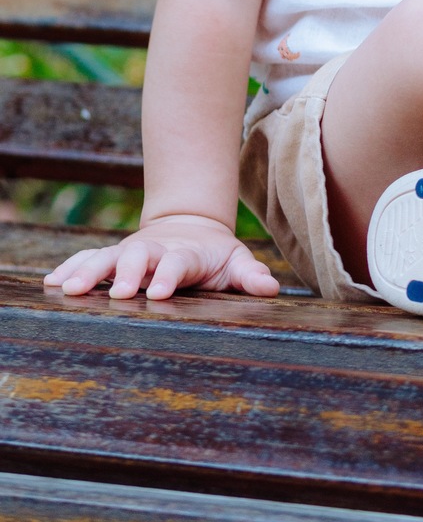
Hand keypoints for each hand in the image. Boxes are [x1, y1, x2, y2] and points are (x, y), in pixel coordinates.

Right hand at [43, 213, 280, 301]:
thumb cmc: (216, 256)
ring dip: (88, 272)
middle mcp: (153, 251)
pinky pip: (88, 259)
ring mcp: (131, 252)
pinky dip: (70, 267)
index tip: (157, 293)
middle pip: (136, 257)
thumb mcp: (236, 262)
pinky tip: (51, 282)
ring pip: (106, 258)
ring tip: (67, 289)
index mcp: (185, 254)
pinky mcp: (114, 258)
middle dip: (125, 274)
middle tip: (116, 294)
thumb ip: (250, 276)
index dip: (168, 276)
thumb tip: (271, 288)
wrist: (191, 228)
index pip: (177, 263)